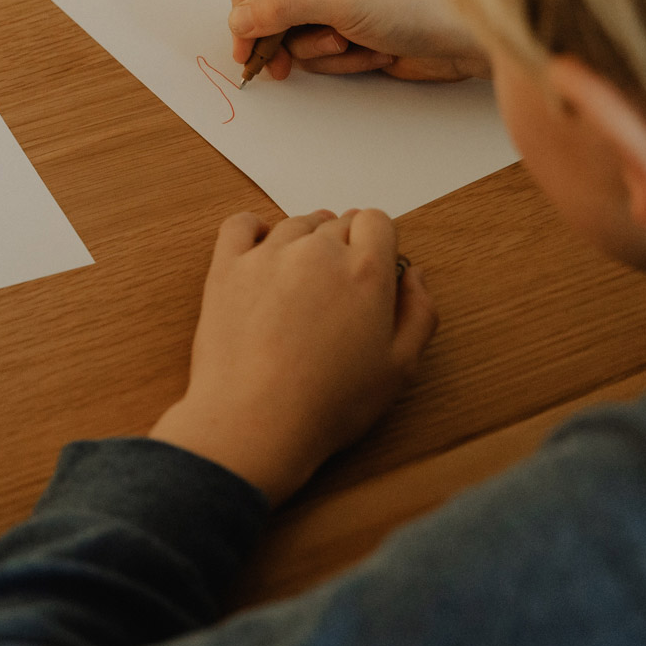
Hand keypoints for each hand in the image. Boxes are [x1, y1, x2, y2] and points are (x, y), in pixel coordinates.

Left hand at [150, 211, 437, 503]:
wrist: (255, 423)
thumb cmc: (329, 403)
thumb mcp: (400, 368)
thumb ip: (419, 312)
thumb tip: (413, 274)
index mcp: (365, 271)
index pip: (376, 222)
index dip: (377, 244)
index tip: (371, 271)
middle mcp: (317, 252)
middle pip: (337, 223)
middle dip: (343, 247)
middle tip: (336, 292)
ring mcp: (268, 255)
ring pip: (295, 224)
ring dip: (304, 242)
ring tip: (301, 285)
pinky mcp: (226, 268)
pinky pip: (240, 225)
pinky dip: (253, 230)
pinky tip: (261, 253)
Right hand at [227, 0, 488, 81]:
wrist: (473, 38)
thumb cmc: (420, 2)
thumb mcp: (344, 1)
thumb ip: (284, 6)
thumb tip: (239, 19)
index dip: (243, 5)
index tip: (244, 42)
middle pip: (267, 5)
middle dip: (279, 36)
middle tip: (281, 64)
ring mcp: (337, 0)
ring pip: (291, 35)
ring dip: (318, 51)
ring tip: (352, 45)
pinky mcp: (349, 30)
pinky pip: (317, 53)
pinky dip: (340, 61)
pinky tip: (372, 53)